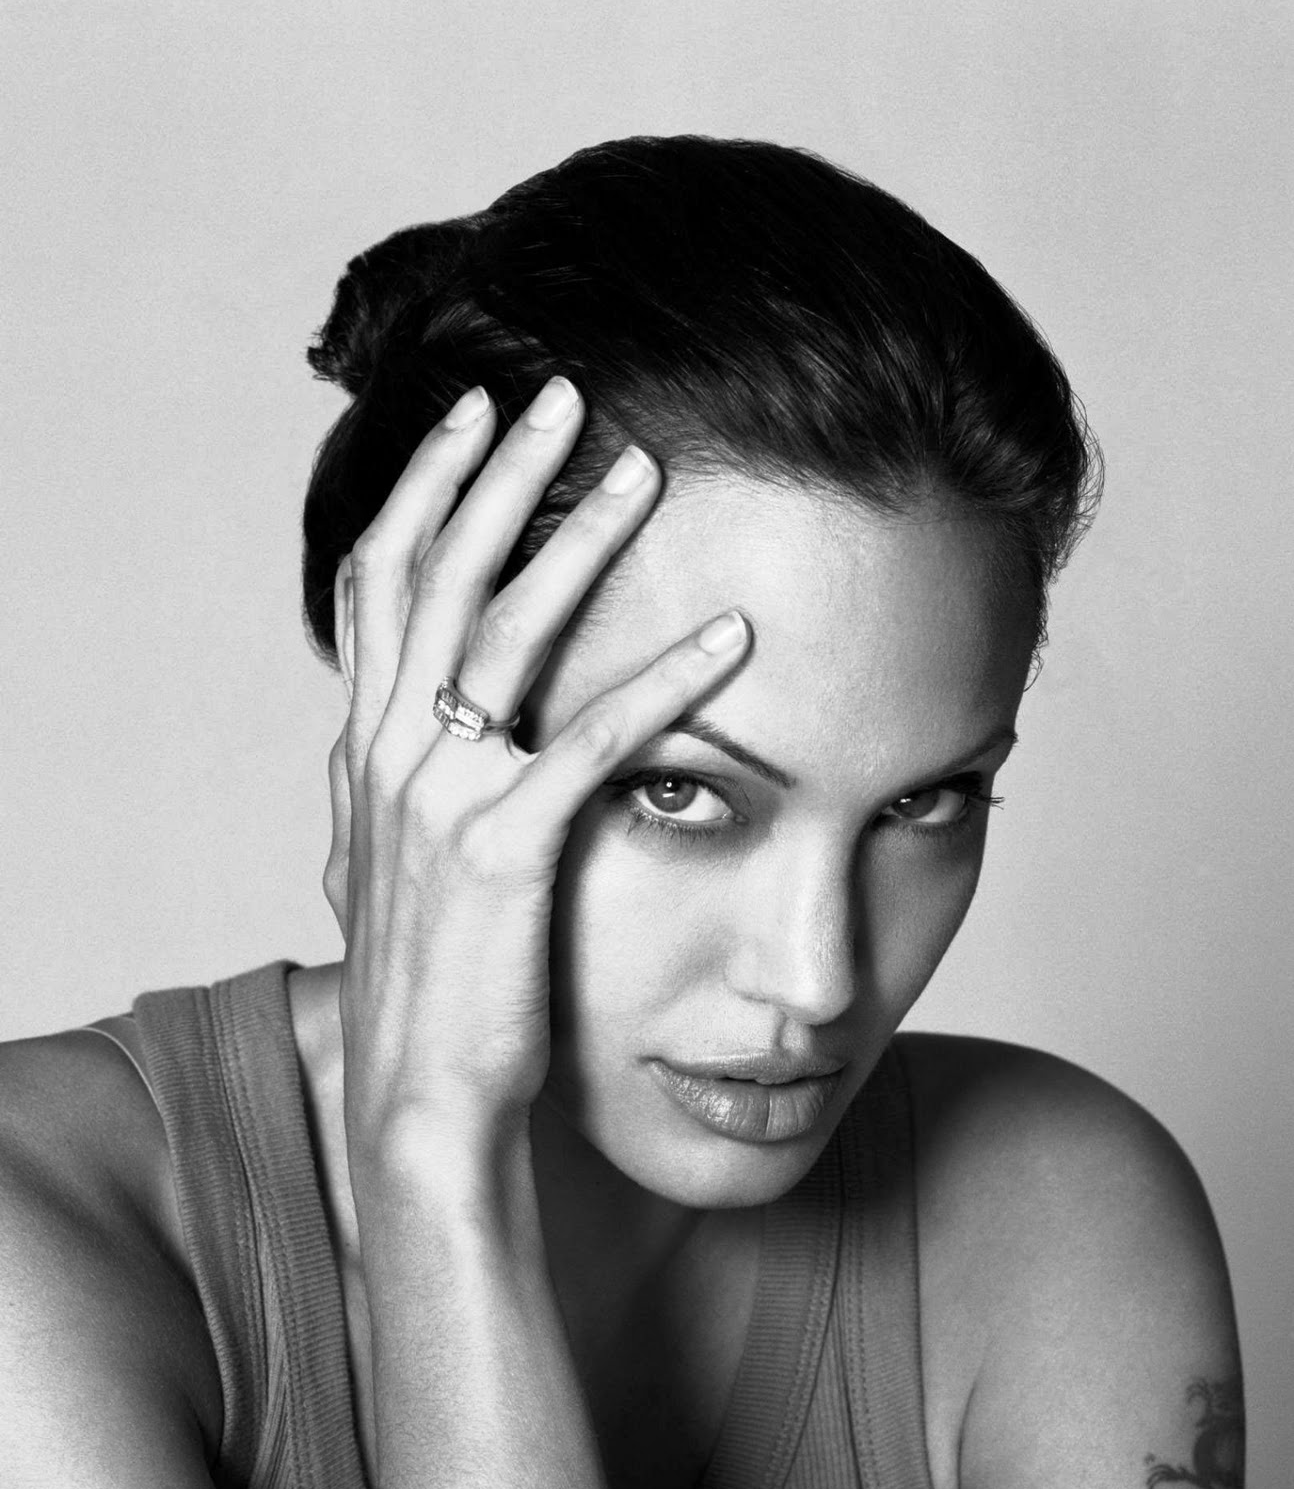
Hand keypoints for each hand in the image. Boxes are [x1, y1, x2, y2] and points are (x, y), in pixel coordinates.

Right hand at [325, 376, 751, 1177]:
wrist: (418, 1095)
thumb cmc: (427, 983)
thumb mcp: (384, 864)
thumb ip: (391, 784)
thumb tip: (394, 729)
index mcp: (366, 747)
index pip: (379, 582)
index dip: (422, 488)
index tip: (473, 417)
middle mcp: (388, 753)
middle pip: (437, 571)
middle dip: (496, 471)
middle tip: (561, 394)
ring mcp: (440, 795)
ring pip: (505, 628)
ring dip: (576, 538)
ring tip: (643, 470)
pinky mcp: (504, 849)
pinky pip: (590, 741)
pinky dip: (665, 681)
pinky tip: (732, 638)